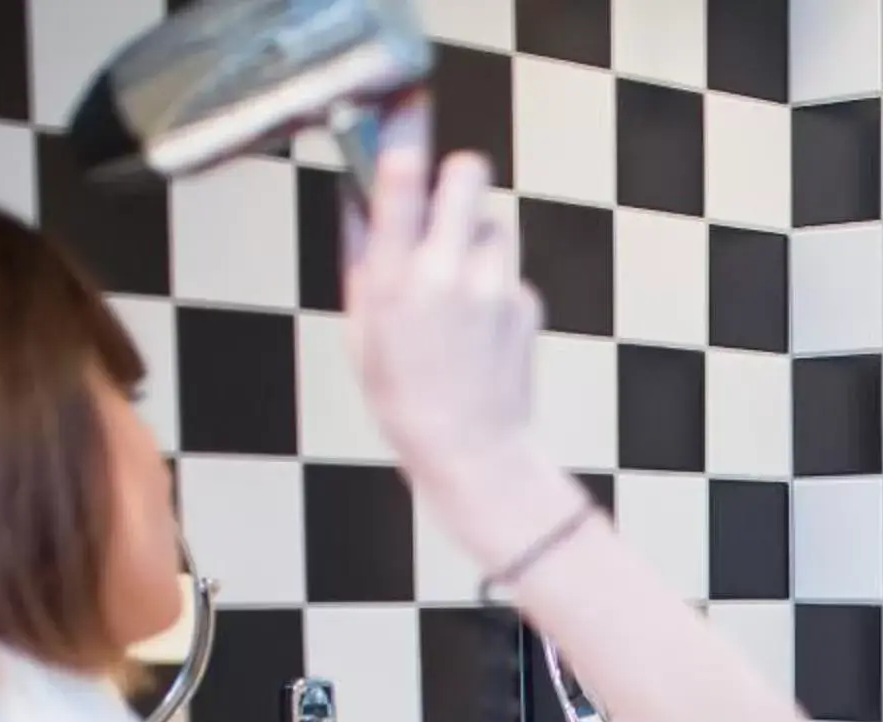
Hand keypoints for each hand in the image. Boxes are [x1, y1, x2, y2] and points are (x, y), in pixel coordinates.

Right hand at [345, 106, 563, 568]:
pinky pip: (509, 270)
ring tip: (461, 283)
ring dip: (477, 236)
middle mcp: (446, 273)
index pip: (401, 177)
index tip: (405, 109)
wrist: (470, 451)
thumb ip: (361, 257)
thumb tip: (356, 196)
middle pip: (467, 173)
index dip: (405, 133)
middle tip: (446, 192)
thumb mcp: (361, 328)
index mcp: (393, 277)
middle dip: (455, 174)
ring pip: (493, 221)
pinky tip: (482, 327)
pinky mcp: (526, 302)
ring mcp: (494, 286)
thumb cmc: (404, 396)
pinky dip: (496, 285)